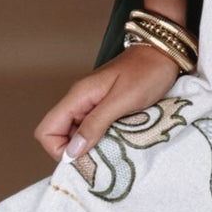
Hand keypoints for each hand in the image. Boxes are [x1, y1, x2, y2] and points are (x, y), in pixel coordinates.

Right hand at [34, 46, 180, 162]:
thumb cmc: (147, 72)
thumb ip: (95, 123)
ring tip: (114, 150)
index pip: (47, 130)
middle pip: (60, 135)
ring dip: (92, 146)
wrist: (165, 53)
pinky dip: (103, 139)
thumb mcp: (122, 100)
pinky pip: (95, 129)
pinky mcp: (106, 107)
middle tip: (103, 158)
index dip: (59, 150)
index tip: (83, 158)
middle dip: (77, 152)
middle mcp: (80, 100)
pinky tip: (120, 141)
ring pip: (78, 135)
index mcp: (78, 96)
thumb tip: (72, 152)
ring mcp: (92, 103)